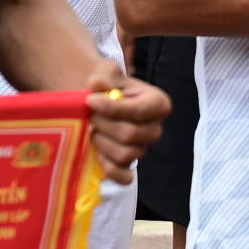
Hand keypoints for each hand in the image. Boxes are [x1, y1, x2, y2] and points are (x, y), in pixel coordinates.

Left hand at [83, 58, 170, 181]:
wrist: (95, 101)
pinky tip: (97, 153)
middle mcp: (155, 129)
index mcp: (158, 103)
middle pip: (130, 134)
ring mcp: (143, 149)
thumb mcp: (105, 72)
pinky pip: (123, 176)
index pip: (138, 111)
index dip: (112, 108)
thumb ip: (104, 76)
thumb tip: (98, 85)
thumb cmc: (104, 86)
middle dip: (103, 124)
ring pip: (123, 154)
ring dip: (101, 142)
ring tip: (93, 129)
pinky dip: (109, 168)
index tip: (90, 99)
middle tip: (90, 115)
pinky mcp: (129, 165)